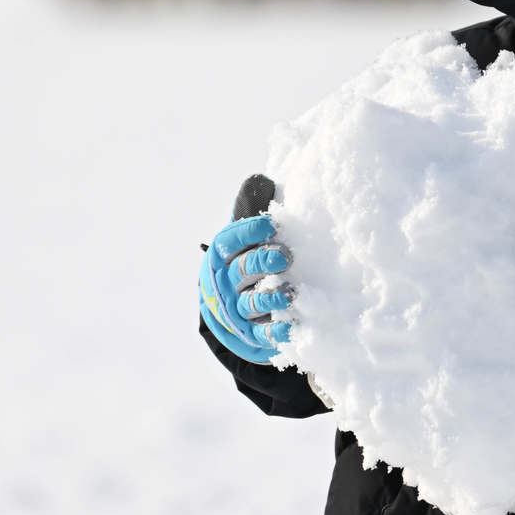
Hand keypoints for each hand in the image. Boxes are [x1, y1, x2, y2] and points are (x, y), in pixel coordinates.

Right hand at [199, 210, 292, 364]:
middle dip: (262, 263)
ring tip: (290, 293)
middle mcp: (225, 283)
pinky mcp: (250, 334)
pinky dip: (276, 332)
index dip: (249, 231)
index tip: (271, 224)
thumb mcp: (242, 237)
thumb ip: (251, 208)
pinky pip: (262, 334)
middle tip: (285, 257)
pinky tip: (292, 327)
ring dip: (270, 298)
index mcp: (222, 255)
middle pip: (242, 271)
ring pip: (252, 303)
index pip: (230, 241)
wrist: (224, 311)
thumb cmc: (242, 263)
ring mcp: (236, 310)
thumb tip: (260, 179)